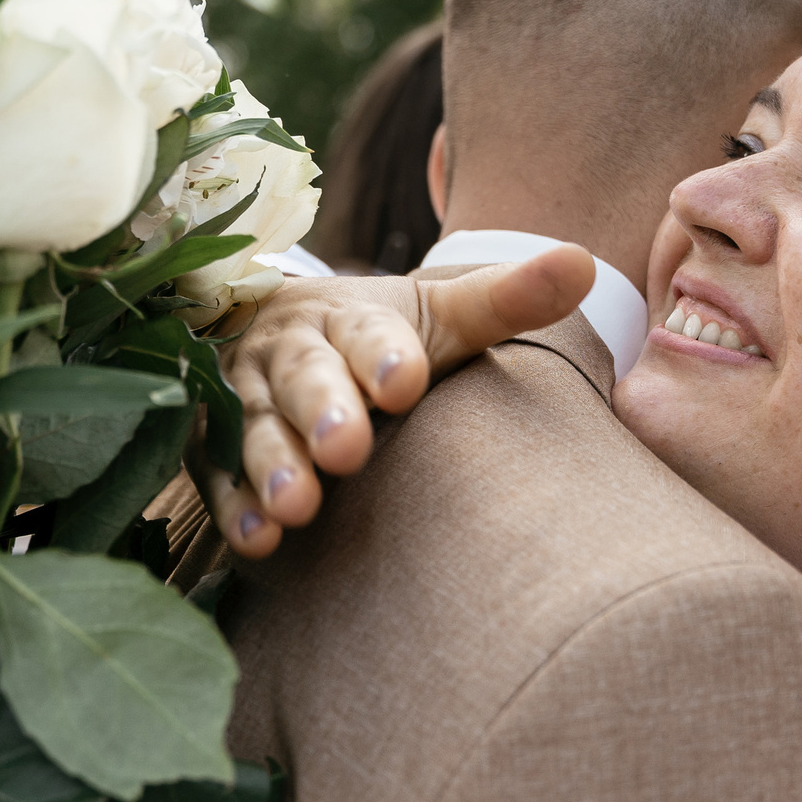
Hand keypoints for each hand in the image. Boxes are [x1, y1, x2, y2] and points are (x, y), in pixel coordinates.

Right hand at [200, 245, 596, 556]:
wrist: (280, 333)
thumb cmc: (380, 338)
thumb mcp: (440, 316)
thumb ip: (505, 299)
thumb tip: (585, 262)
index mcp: (349, 317)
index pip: (366, 330)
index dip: (383, 354)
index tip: (407, 380)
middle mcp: (289, 352)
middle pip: (303, 377)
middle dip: (323, 410)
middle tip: (346, 449)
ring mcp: (247, 400)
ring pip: (254, 429)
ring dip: (272, 466)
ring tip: (298, 506)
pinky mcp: (216, 448)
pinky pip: (219, 476)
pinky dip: (236, 505)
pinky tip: (257, 539)